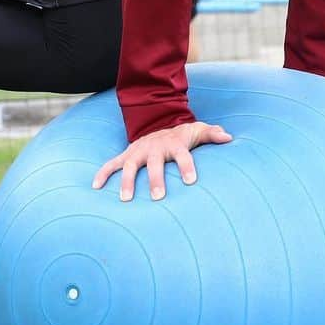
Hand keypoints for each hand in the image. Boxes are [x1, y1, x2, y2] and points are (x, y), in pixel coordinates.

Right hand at [92, 121, 232, 201]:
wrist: (159, 124)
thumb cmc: (182, 135)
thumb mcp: (198, 130)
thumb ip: (213, 134)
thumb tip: (229, 138)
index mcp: (175, 143)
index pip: (183, 155)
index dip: (187, 166)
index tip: (191, 182)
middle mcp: (155, 147)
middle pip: (155, 163)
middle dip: (156, 179)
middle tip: (158, 197)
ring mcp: (138, 151)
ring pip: (131, 165)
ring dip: (128, 181)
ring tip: (126, 200)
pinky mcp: (126, 155)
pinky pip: (111, 164)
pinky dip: (103, 174)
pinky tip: (95, 187)